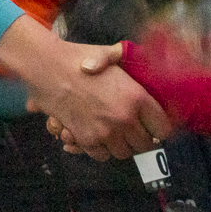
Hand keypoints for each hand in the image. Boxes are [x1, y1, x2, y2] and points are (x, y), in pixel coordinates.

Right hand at [0, 17, 168, 159]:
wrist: (48, 68)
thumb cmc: (80, 57)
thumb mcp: (110, 55)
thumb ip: (131, 63)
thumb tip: (145, 62)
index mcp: (137, 97)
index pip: (163, 128)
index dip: (159, 128)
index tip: (154, 125)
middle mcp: (125, 119)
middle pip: (145, 145)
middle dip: (142, 138)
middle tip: (134, 130)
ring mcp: (105, 133)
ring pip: (124, 153)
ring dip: (122, 145)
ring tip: (116, 133)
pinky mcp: (86, 140)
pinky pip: (102, 156)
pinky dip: (102, 149)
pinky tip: (98, 136)